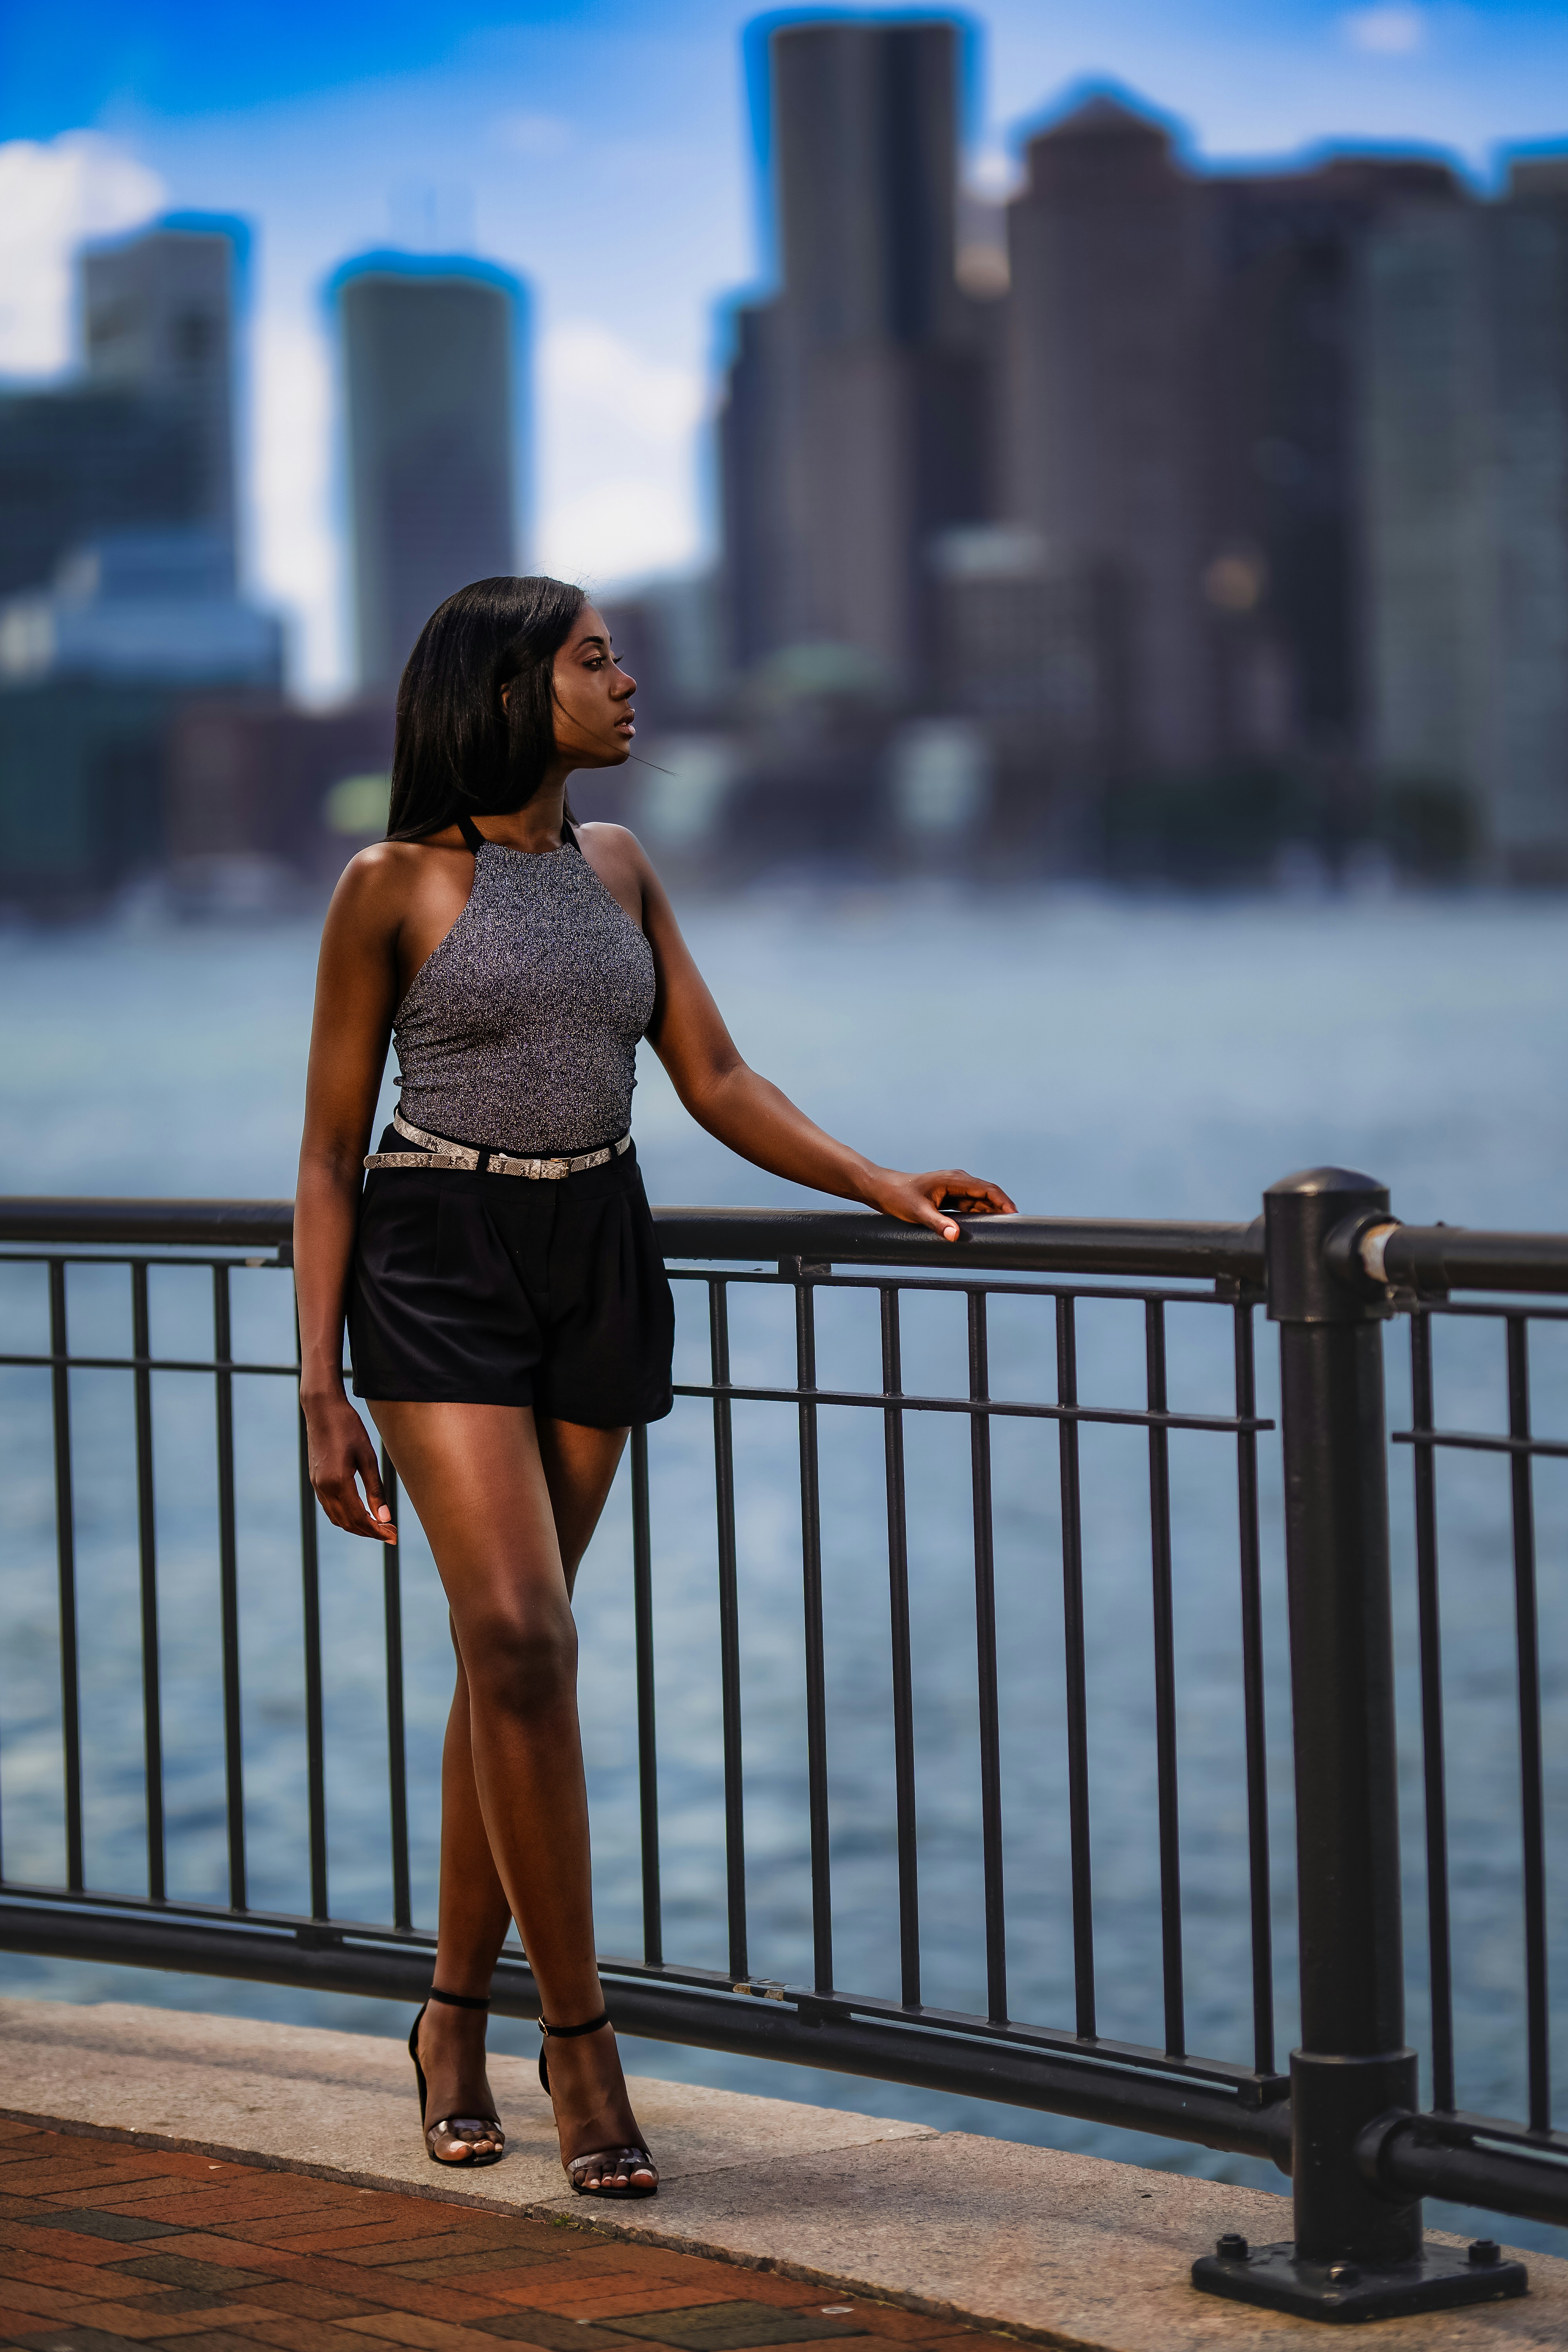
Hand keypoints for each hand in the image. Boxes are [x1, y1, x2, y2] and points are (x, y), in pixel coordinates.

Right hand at [303, 1390, 396, 1539]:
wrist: (322, 1409)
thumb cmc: (349, 1428)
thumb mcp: (368, 1458)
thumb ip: (375, 1490)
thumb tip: (384, 1517)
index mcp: (338, 1483)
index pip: (359, 1518)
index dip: (377, 1531)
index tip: (393, 1536)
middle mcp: (324, 1488)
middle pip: (347, 1523)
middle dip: (369, 1532)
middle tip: (391, 1534)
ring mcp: (317, 1485)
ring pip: (337, 1518)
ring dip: (357, 1527)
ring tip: (378, 1527)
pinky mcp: (315, 1480)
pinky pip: (330, 1508)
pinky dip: (345, 1517)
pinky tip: (360, 1514)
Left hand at [861, 1166, 1016, 1241]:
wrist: (882, 1189)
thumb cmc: (898, 1197)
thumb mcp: (918, 1212)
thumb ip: (938, 1224)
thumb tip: (955, 1236)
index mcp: (954, 1180)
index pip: (988, 1189)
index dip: (1003, 1202)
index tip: (1014, 1216)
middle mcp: (957, 1181)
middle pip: (987, 1195)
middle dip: (1000, 1209)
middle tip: (1012, 1228)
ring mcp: (953, 1188)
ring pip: (979, 1201)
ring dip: (989, 1213)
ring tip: (1001, 1230)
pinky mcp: (948, 1197)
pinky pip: (969, 1206)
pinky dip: (977, 1215)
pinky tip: (982, 1228)